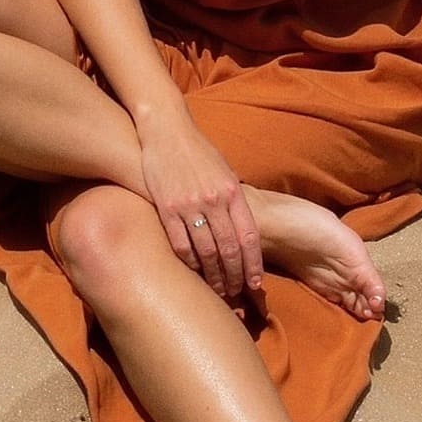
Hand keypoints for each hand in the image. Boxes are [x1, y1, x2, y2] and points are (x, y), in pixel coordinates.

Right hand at [136, 109, 264, 300]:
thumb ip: (234, 200)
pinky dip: (188, 262)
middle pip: (229, 249)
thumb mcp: (225, 172)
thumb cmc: (198, 152)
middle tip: (236, 292)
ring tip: (217, 288)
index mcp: (233, 191)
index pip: (249, 236)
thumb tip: (242, 229)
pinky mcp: (166, 207)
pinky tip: (193, 271)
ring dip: (213, 274)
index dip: (254, 263)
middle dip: (235, 275)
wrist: (166, 129)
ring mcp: (189, 205)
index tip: (255, 283)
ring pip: (205, 251)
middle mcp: (214, 200)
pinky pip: (180, 244)